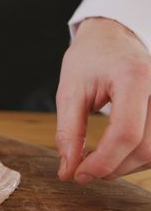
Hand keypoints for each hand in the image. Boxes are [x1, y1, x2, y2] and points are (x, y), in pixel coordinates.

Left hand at [56, 17, 150, 182]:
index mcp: (133, 77)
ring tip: (97, 161)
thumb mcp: (70, 91)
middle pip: (146, 147)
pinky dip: (138, 157)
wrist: (113, 36)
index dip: (103, 161)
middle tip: (83, 171)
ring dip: (126, 166)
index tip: (79, 174)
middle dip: (113, 167)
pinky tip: (116, 154)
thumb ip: (68, 132)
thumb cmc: (90, 58)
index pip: (125, 132)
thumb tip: (68, 170)